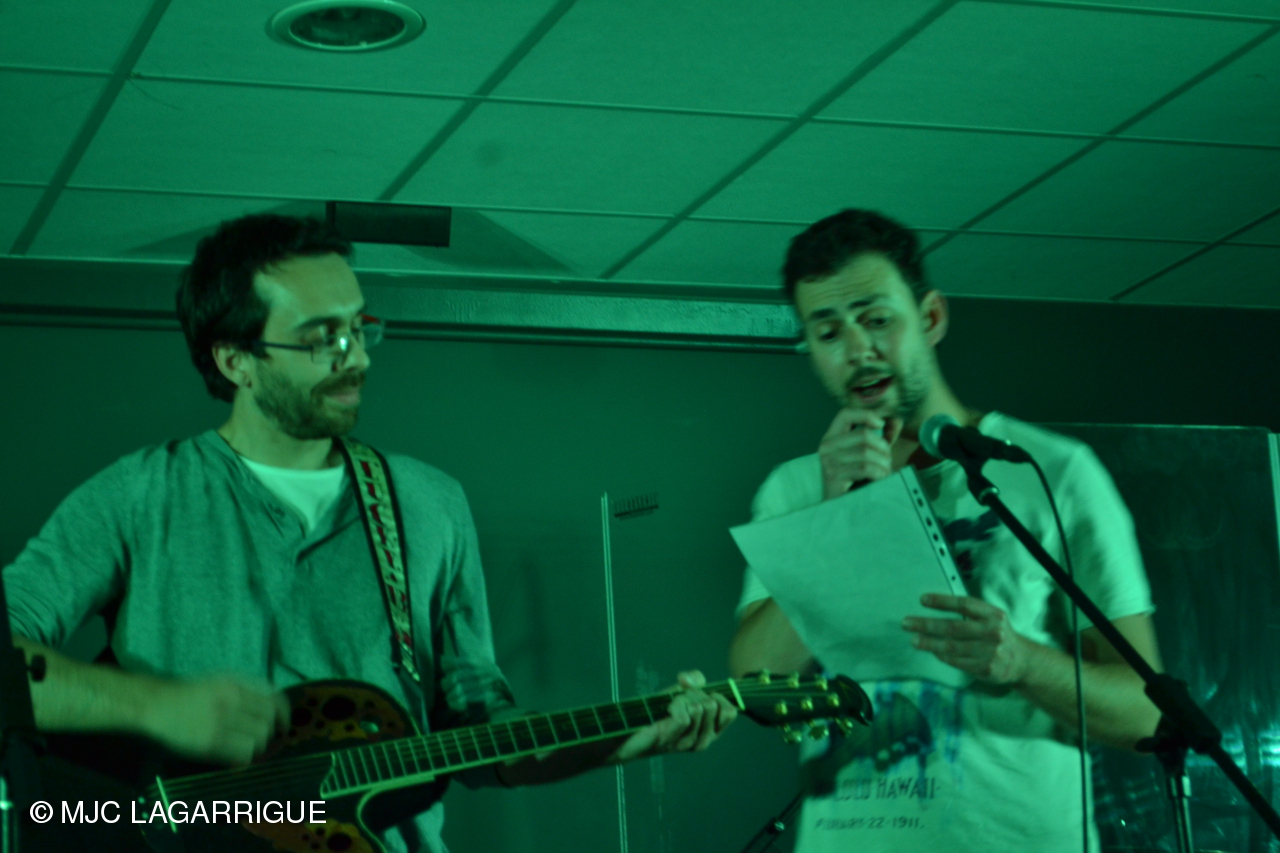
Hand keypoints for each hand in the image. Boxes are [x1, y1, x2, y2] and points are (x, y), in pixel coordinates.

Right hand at [141, 676, 290, 764]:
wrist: (158, 703)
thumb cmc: (193, 693)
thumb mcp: (222, 680)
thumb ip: (248, 689)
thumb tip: (274, 708)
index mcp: (236, 684)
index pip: (274, 700)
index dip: (284, 714)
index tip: (283, 724)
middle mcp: (231, 701)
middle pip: (269, 721)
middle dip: (270, 731)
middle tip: (263, 737)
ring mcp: (220, 722)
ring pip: (259, 738)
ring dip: (258, 745)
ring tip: (248, 745)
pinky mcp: (209, 742)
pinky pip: (242, 752)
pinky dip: (245, 756)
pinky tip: (238, 755)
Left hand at [611, 671, 736, 761]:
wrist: (629, 730)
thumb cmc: (657, 712)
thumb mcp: (681, 692)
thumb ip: (694, 680)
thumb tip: (690, 680)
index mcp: (710, 732)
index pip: (730, 712)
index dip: (716, 695)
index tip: (699, 695)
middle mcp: (703, 741)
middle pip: (712, 705)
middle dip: (694, 694)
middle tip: (678, 701)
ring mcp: (688, 743)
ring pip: (698, 708)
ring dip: (681, 699)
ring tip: (669, 707)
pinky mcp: (672, 740)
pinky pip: (684, 716)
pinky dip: (674, 706)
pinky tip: (664, 711)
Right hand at [819, 410, 902, 499]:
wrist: (836, 508)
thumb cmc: (853, 481)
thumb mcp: (866, 456)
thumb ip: (880, 438)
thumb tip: (896, 420)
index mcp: (831, 438)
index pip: (845, 414)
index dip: (866, 415)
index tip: (881, 425)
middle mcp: (827, 447)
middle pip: (864, 434)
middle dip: (883, 447)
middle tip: (887, 461)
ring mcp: (829, 462)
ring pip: (867, 452)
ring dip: (883, 463)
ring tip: (885, 473)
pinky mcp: (834, 477)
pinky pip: (865, 468)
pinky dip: (878, 473)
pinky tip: (880, 479)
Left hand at [902, 594, 1031, 684]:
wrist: (1022, 661)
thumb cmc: (998, 635)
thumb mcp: (991, 618)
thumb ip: (970, 613)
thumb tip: (936, 607)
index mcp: (993, 614)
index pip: (964, 604)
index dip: (942, 601)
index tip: (922, 600)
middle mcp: (992, 632)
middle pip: (953, 627)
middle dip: (926, 624)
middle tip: (907, 623)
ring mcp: (990, 652)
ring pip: (952, 647)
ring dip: (930, 643)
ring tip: (914, 640)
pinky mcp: (986, 668)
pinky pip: (957, 662)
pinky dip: (942, 656)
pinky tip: (933, 652)